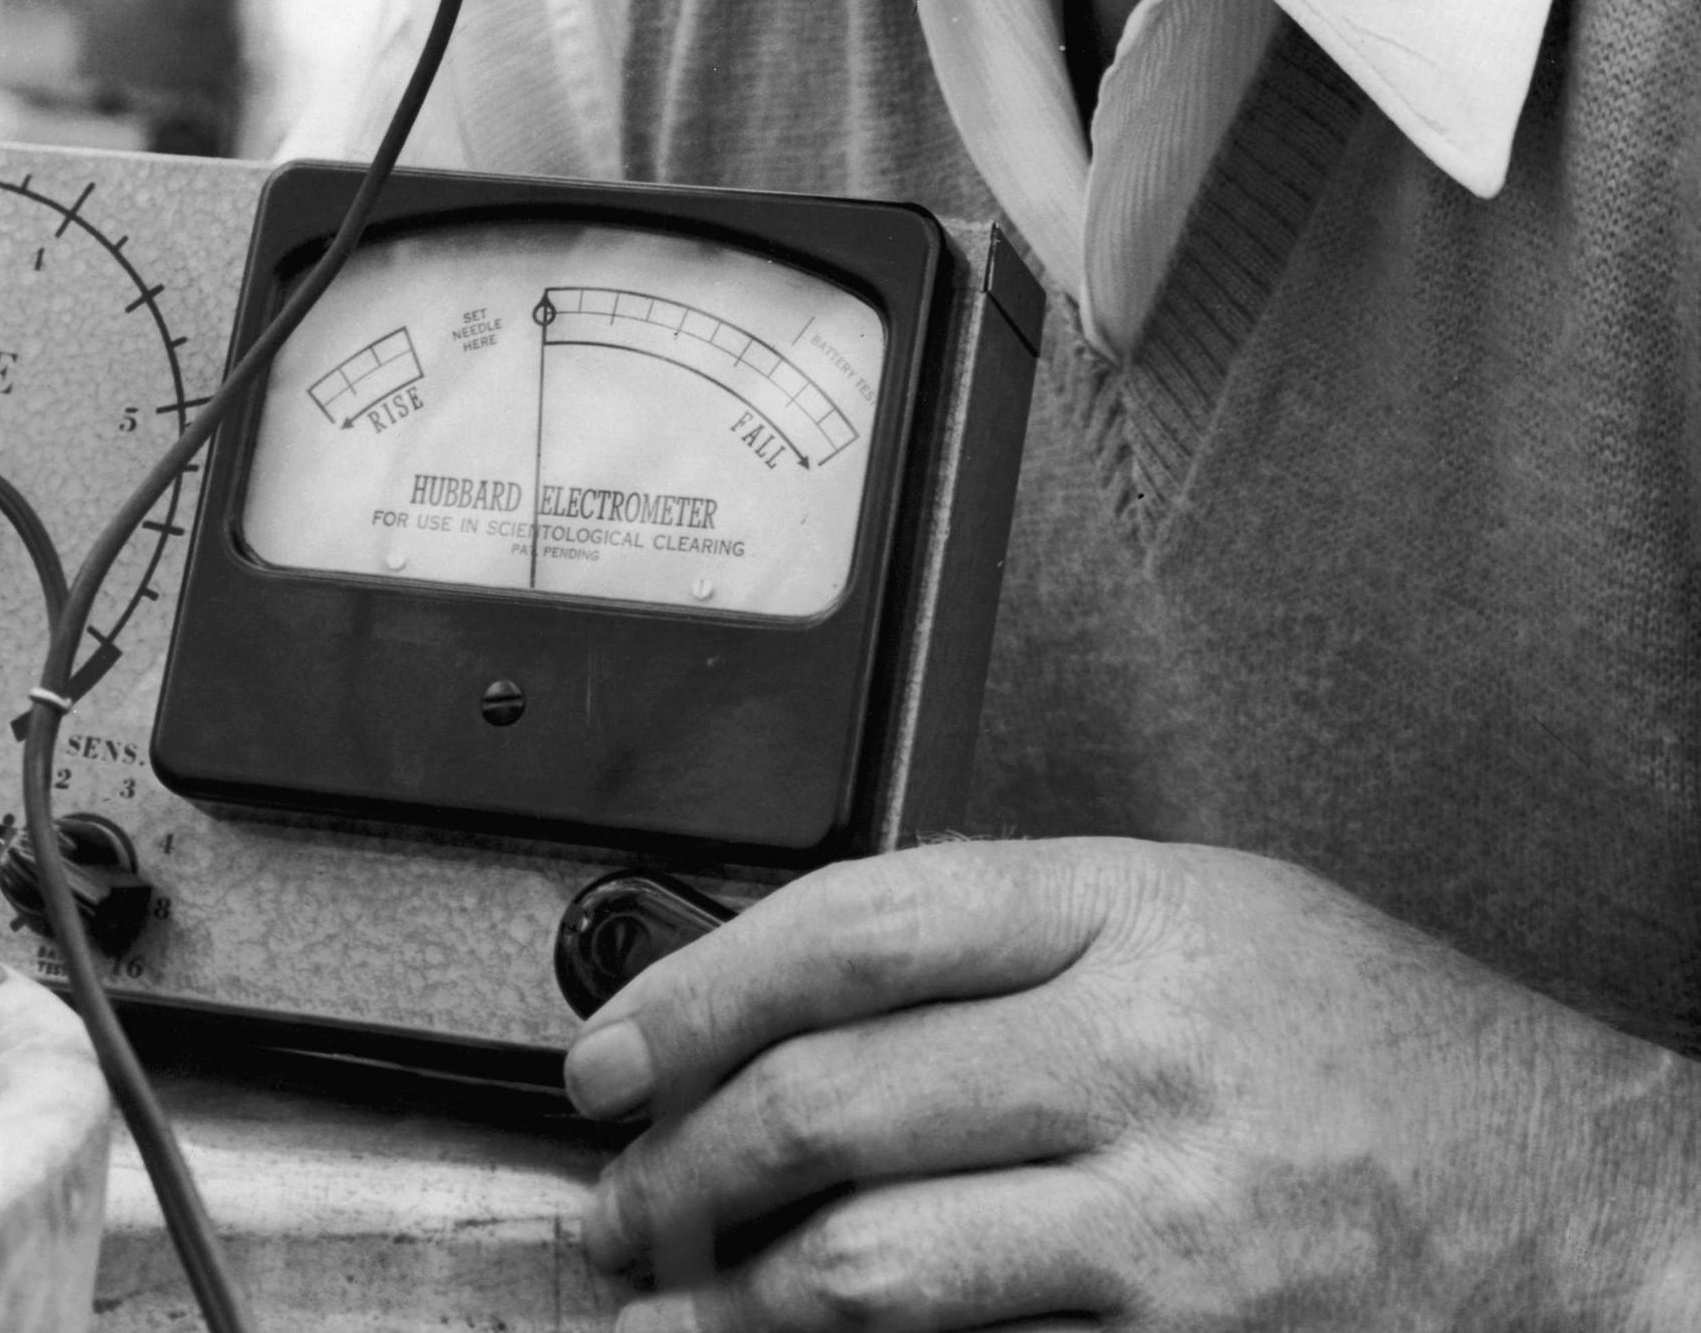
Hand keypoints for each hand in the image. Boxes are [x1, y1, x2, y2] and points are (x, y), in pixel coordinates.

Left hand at [566, 836, 1700, 1329]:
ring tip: (671, 1303)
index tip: (612, 1047)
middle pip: (833, 1092)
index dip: (697, 987)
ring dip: (735, 1294)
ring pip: (872, 1257)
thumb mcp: (1220, 918)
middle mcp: (1140, 1047)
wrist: (1590, 1204)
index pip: (856, 925)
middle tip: (621, 1199)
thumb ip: (1033, 933)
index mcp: (1137, 908)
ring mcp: (1168, 1219)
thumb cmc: (1404, 1061)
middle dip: (684, 1157)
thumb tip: (820, 987)